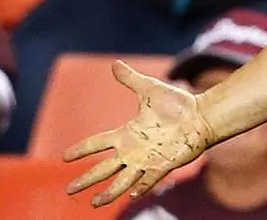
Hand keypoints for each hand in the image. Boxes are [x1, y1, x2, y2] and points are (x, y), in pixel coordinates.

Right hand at [64, 60, 213, 207]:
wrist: (201, 114)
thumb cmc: (177, 103)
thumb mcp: (150, 89)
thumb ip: (131, 79)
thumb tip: (115, 63)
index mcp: (127, 133)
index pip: (98, 143)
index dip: (81, 149)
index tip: (65, 157)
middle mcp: (134, 150)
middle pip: (104, 167)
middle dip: (87, 178)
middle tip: (69, 190)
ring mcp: (148, 159)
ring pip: (123, 180)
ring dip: (109, 192)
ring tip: (94, 203)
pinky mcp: (164, 164)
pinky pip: (150, 179)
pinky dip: (141, 187)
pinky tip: (131, 196)